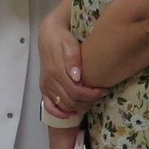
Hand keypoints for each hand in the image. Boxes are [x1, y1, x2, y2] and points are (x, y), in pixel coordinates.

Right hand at [38, 2, 106, 116]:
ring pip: (63, 105)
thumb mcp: (70, 43)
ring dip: (78, 106)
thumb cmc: (62, 38)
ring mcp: (46, 86)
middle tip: (100, 94)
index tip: (103, 90)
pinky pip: (49, 106)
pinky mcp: (44, 88)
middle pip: (71, 101)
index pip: (76, 92)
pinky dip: (59, 113)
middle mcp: (49, 81)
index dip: (91, 95)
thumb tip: (77, 77)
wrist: (48, 35)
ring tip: (90, 99)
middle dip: (87, 101)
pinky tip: (70, 113)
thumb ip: (73, 59)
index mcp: (56, 71)